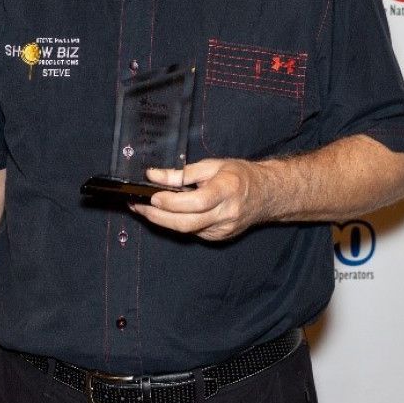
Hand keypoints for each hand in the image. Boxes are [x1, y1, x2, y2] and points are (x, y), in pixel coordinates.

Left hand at [136, 158, 268, 240]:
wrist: (266, 195)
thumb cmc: (239, 176)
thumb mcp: (213, 165)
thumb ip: (182, 172)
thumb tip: (153, 175)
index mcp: (227, 190)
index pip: (196, 202)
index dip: (172, 202)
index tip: (152, 196)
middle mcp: (226, 214)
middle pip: (186, 223)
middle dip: (157, 217)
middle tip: (137, 206)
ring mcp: (222, 230)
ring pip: (186, 230)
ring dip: (162, 221)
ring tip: (144, 208)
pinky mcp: (218, 237)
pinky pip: (192, 231)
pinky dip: (176, 223)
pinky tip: (165, 214)